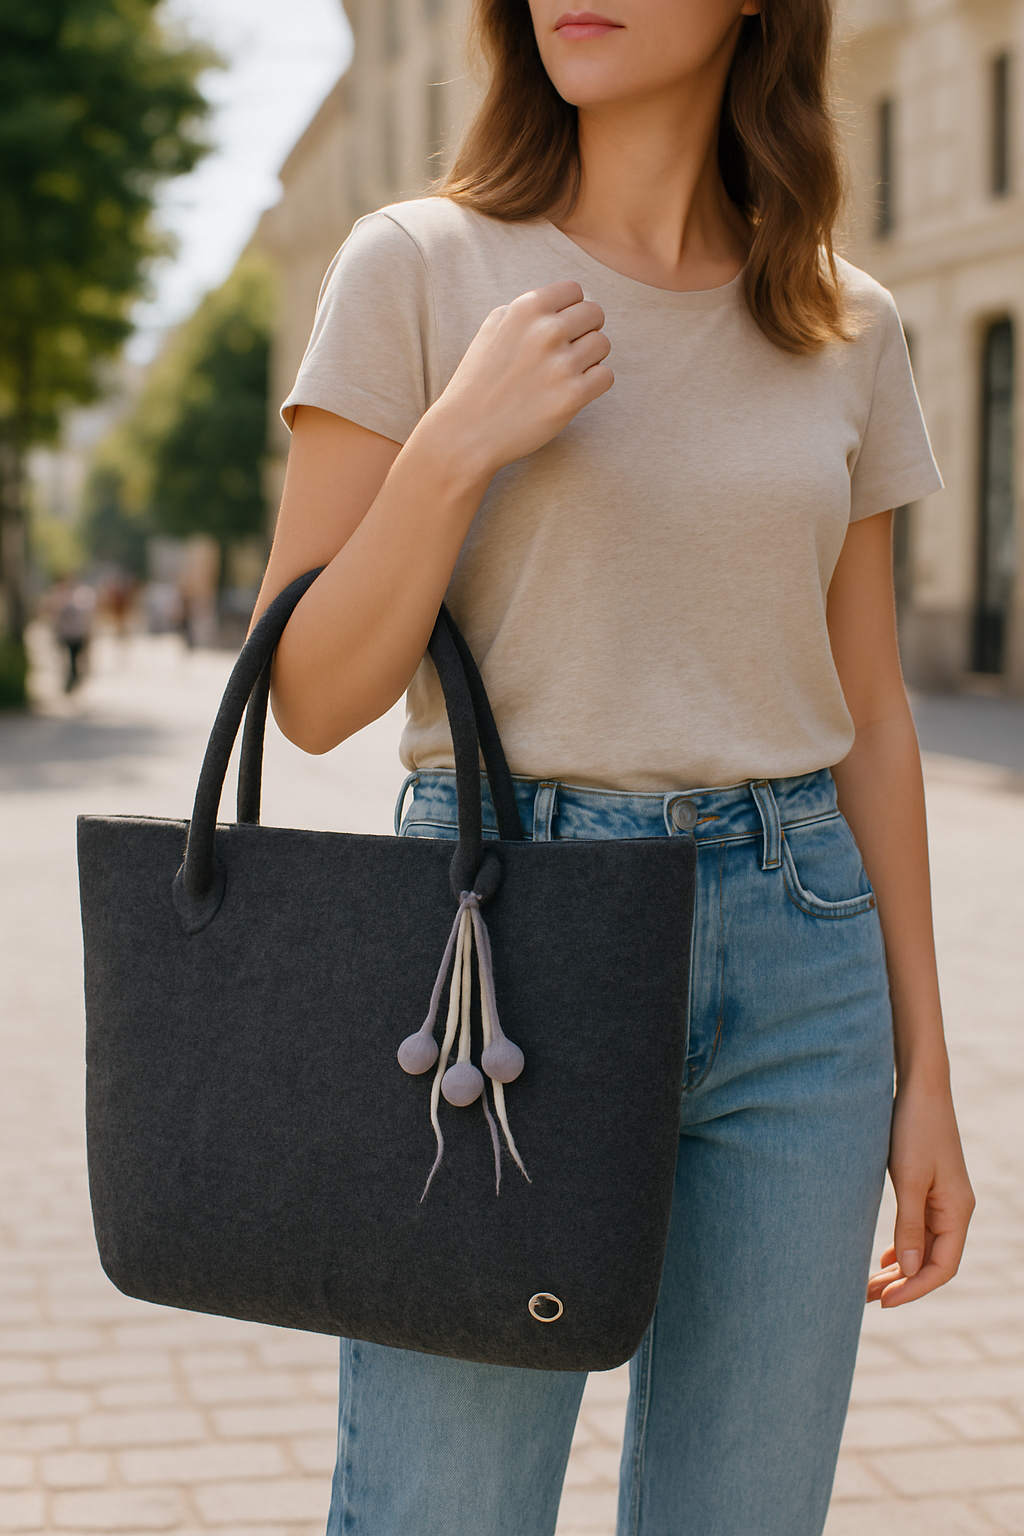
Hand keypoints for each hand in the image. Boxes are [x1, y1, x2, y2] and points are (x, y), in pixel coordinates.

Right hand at [426, 280, 612, 479]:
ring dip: (590, 358)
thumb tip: (563, 304)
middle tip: (565, 353)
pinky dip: (593, 384)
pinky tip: (570, 391)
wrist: (466, 431)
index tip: (559, 329)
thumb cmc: (479, 381)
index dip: (570, 310)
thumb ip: (526, 311)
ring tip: (564, 374)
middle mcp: (547, 331)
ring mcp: (561, 364)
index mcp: (526, 308)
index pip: (575, 290)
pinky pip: (605, 376)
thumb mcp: (492, 329)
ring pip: (603, 344)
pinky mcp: (573, 396)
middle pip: (595, 314)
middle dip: (584, 331)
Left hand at [867, 1077, 974, 1306]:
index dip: (914, 1289)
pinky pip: (918, 1228)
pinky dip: (900, 1246)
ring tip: (868, 1285)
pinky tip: (882, 1259)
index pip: (941, 1267)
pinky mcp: (928, 1186)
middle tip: (865, 1299)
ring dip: (898, 1268)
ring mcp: (942, 1199)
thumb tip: (906, 1270)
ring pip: (921, 1246)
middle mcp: (954, 1209)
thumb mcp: (909, 1179)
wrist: (920, 1087)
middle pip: (930, 1261)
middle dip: (901, 1284)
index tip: (884, 1302)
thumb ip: (908, 1225)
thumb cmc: (914, 1129)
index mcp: (957, 1211)